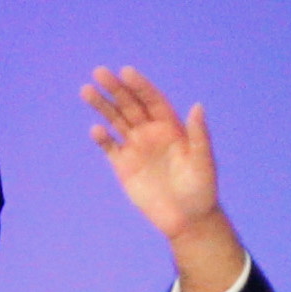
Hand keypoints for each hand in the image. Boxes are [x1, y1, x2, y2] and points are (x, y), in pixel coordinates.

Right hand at [80, 68, 247, 291]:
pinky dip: (102, 138)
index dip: (140, 85)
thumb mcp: (203, 161)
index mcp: (171, 127)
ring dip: (102, 106)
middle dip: (116, 89)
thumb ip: (199, 135)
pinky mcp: (124, 166)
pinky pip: (110, 148)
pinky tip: (95, 129)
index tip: (126, 71)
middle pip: (130, 105)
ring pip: (116, 121)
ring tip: (86, 90)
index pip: (152, 100)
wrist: (187, 219)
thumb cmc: (201, 189)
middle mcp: (151, 132)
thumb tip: (198, 106)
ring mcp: (136, 148)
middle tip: (100, 72)